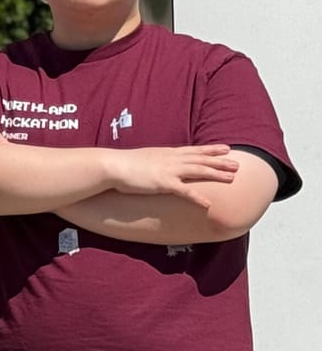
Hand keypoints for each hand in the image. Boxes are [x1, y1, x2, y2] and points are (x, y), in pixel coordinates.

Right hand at [102, 145, 240, 209]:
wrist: (112, 165)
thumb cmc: (124, 163)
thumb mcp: (144, 158)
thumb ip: (155, 160)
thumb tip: (159, 165)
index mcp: (167, 153)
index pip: (193, 150)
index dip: (211, 149)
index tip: (225, 148)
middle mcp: (171, 159)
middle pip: (201, 159)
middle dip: (220, 161)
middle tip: (237, 164)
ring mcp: (168, 170)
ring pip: (198, 170)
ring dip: (216, 173)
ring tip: (232, 178)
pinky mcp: (163, 183)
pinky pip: (185, 191)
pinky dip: (197, 197)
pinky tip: (208, 203)